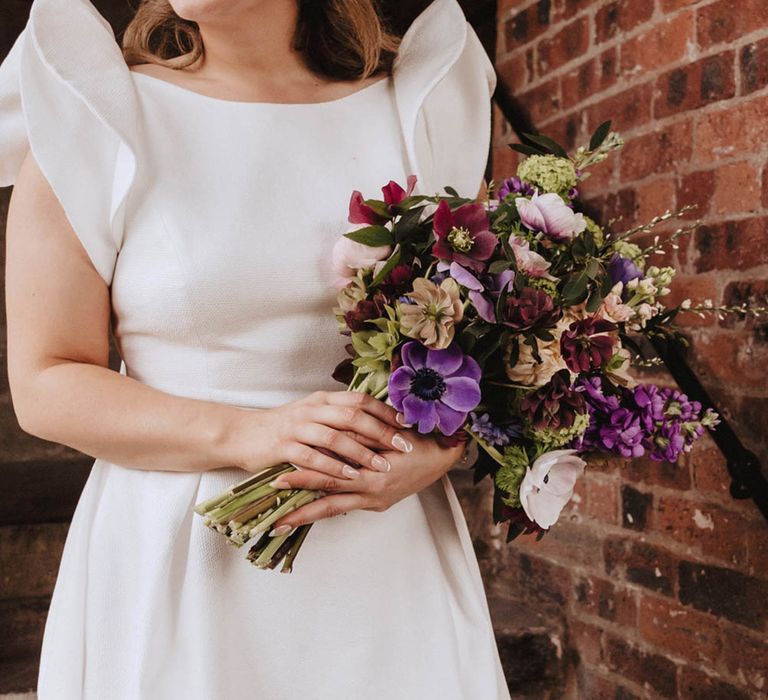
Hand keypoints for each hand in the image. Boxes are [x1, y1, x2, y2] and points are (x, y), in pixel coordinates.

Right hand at [231, 390, 414, 480]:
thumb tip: (373, 424)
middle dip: (381, 432)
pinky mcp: (283, 447)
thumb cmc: (282, 427)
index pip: (360, 400)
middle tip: (404, 446)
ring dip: (362, 452)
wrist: (242, 434)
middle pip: (353, 416)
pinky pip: (313, 457)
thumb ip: (338, 416)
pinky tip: (350, 477)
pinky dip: (334, 467)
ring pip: (335, 437)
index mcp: (322, 399)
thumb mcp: (312, 414)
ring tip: (382, 466)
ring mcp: (297, 427)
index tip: (406, 424)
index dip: (385, 412)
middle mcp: (312, 409)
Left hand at [265, 429, 466, 534]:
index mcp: (373, 475)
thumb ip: (359, 439)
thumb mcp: (387, 435)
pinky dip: (328, 509)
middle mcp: (372, 492)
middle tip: (270, 517)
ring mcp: (375, 501)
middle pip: (327, 501)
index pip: (330, 479)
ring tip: (282, 523)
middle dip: (298, 509)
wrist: (443, 455)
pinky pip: (348, 506)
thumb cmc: (416, 438)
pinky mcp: (379, 503)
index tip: (277, 481)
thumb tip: (331, 438)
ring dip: (308, 516)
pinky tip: (311, 511)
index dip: (302, 480)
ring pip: (335, 510)